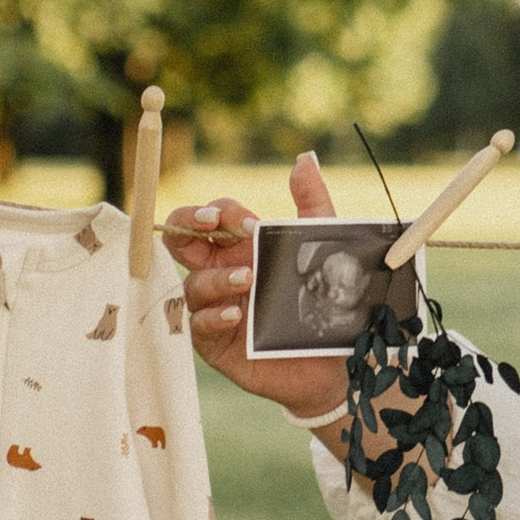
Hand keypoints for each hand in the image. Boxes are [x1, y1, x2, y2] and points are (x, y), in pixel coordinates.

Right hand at [164, 153, 349, 428]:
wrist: (339, 360)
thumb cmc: (326, 300)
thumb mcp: (321, 246)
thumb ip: (312, 203)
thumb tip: (305, 158)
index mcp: (240, 249)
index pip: (209, 218)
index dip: (218, 211)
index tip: (249, 222)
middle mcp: (222, 275)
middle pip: (180, 241)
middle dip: (187, 225)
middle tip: (213, 224)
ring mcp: (217, 308)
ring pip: (193, 284)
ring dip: (216, 278)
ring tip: (247, 280)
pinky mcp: (218, 343)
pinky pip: (199, 326)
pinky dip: (213, 316)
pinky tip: (235, 313)